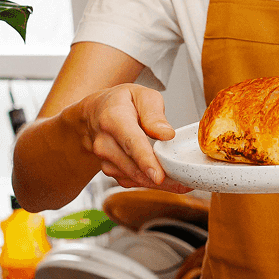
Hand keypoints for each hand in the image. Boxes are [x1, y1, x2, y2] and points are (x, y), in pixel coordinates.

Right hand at [74, 84, 188, 192]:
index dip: (145, 161)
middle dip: (159, 178)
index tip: (158, 176)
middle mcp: (104, 142)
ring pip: (132, 177)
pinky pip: (130, 181)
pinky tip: (166, 181)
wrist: (93, 112)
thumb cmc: (120, 101)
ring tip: (181, 183)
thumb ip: (155, 114)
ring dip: (156, 183)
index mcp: (114, 119)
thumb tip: (166, 134)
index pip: (131, 143)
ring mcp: (104, 159)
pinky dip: (148, 183)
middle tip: (185, 182)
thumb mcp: (142, 95)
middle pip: (133, 166)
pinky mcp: (110, 169)